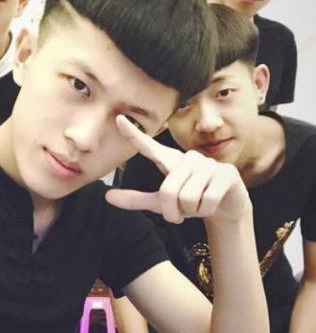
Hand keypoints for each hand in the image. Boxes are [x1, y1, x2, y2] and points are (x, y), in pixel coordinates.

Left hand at [106, 115, 251, 223]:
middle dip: (173, 212)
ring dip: (191, 211)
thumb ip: (135, 199)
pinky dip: (207, 211)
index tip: (118, 119)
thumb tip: (107, 197)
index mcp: (168, 161)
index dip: (133, 134)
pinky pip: (208, 201)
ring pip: (188, 198)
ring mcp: (207, 163)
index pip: (148, 147)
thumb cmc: (189, 200)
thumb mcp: (160, 202)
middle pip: (168, 192)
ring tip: (198, 205)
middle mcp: (187, 158)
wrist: (225, 205)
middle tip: (180, 213)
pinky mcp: (226, 173)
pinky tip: (212, 204)